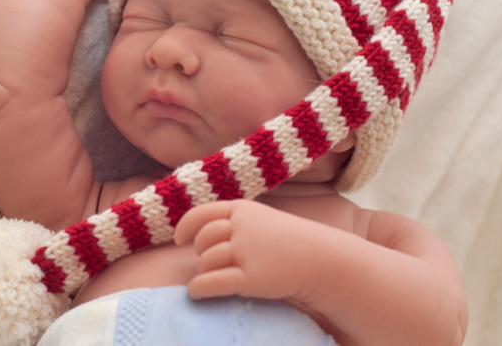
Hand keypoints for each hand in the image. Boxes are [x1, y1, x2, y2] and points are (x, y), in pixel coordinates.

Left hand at [175, 200, 323, 301]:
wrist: (322, 259)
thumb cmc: (291, 241)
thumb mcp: (262, 219)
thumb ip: (235, 221)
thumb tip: (200, 232)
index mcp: (242, 209)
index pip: (201, 213)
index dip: (185, 226)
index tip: (179, 239)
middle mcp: (241, 227)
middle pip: (203, 239)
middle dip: (200, 252)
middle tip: (208, 262)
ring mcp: (246, 251)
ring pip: (206, 261)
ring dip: (203, 272)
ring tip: (212, 278)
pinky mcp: (251, 277)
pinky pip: (212, 282)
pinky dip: (199, 288)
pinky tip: (197, 292)